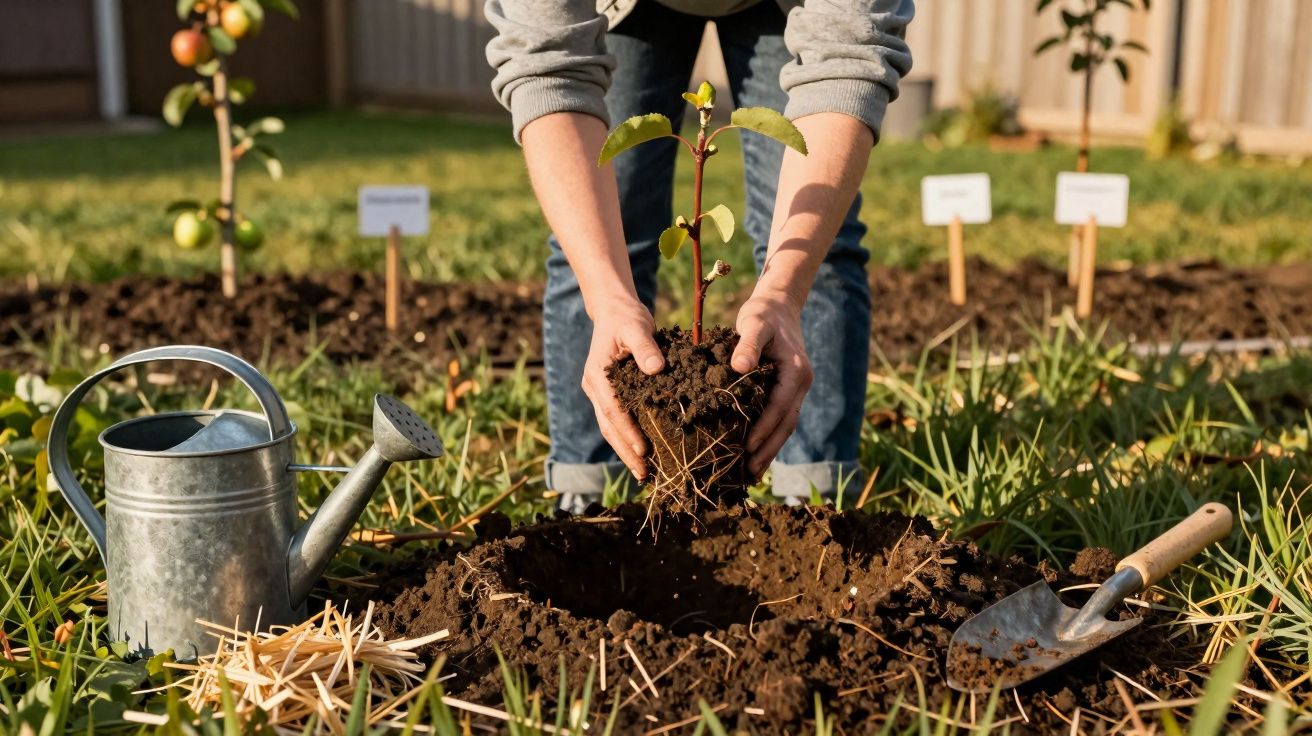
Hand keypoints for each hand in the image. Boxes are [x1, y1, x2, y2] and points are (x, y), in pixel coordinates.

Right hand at [581, 298, 665, 479]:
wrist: (613, 310)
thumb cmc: (626, 317)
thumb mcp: (637, 326)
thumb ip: (646, 347)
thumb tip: (656, 369)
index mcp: (597, 375)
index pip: (613, 410)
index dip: (628, 432)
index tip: (643, 451)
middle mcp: (593, 387)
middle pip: (608, 426)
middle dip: (625, 451)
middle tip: (643, 474)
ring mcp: (598, 392)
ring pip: (609, 427)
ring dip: (624, 450)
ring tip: (643, 471)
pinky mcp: (607, 393)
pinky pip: (615, 420)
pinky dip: (627, 437)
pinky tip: (642, 451)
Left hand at [731, 291, 812, 477]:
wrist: (778, 305)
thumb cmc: (763, 314)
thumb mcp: (754, 323)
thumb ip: (747, 344)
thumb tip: (740, 368)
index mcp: (796, 372)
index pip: (779, 408)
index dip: (763, 430)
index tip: (746, 449)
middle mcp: (801, 384)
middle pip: (786, 425)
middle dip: (769, 450)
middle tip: (748, 474)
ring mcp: (797, 390)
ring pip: (785, 426)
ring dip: (770, 449)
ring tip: (750, 473)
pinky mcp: (788, 391)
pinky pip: (780, 418)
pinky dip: (769, 437)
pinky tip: (753, 452)